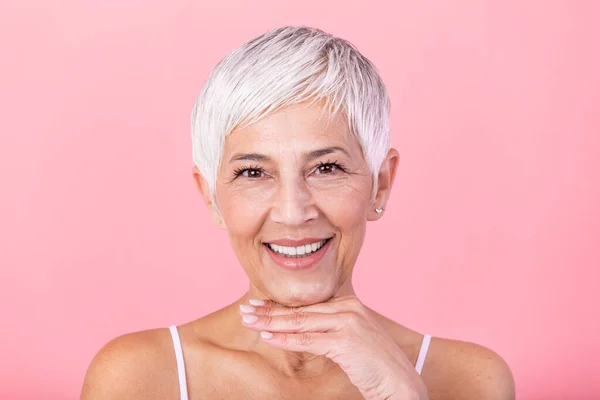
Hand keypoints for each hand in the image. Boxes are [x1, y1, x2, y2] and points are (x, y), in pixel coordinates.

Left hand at [239, 295, 428, 399]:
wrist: (401, 383)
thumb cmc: (373, 364)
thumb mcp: (349, 339)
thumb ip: (328, 328)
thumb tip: (297, 327)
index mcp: (349, 304)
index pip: (306, 304)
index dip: (279, 305)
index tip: (258, 305)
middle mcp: (349, 307)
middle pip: (300, 310)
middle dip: (269, 311)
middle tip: (245, 310)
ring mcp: (348, 322)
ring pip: (300, 322)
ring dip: (271, 322)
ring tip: (249, 321)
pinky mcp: (346, 340)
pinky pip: (308, 340)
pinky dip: (286, 339)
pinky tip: (268, 337)